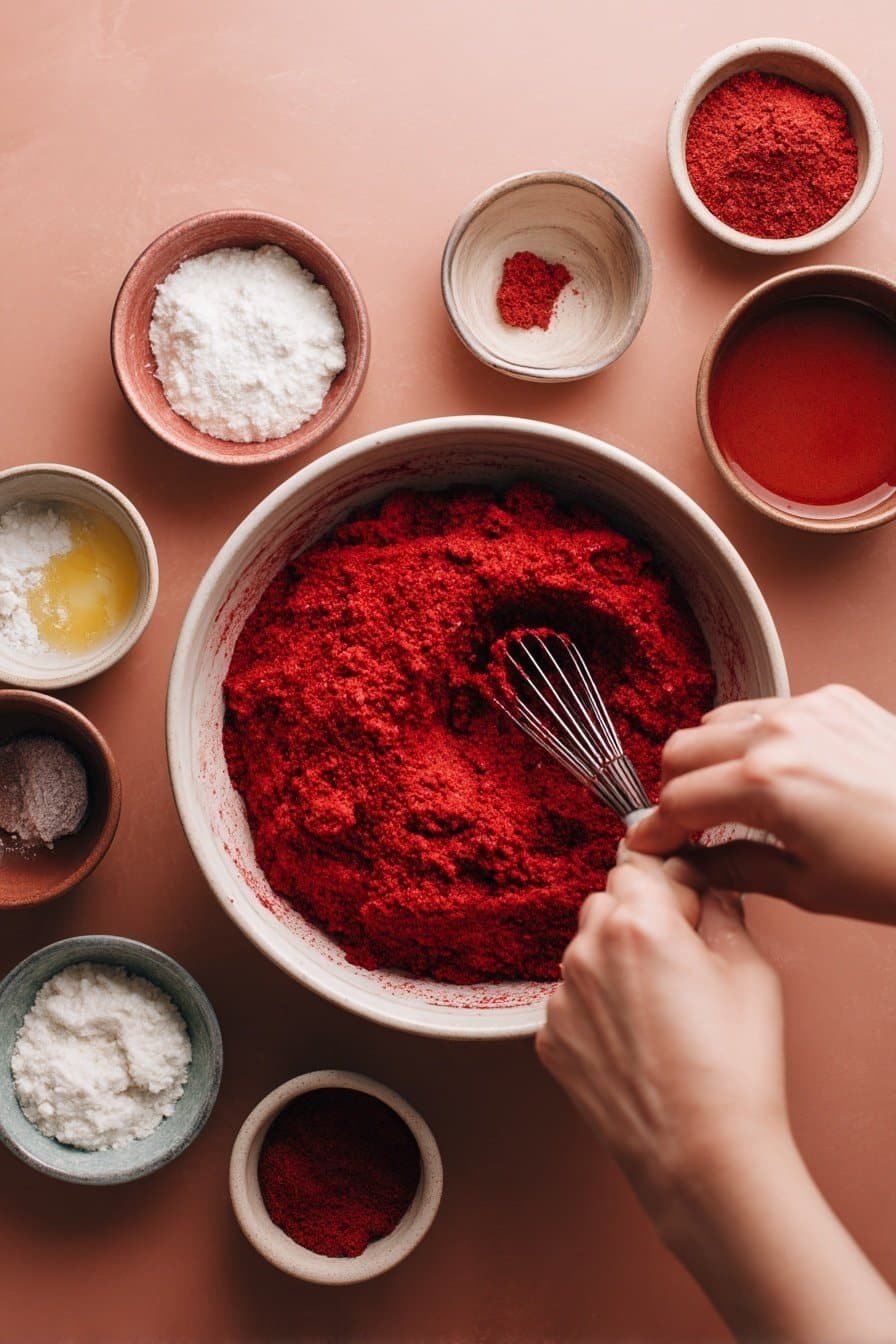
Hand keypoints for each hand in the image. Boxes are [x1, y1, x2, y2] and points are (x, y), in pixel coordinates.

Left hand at [536, 855, 785, 1227]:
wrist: (700, 1154)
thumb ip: (720, 911)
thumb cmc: (736, 1066)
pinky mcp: (549, 1037)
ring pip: (586, 952)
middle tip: (678, 963)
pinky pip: (572, 1000)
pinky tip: (636, 1044)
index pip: (639, 864)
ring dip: (614, 963)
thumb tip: (704, 889)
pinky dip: (597, 1010)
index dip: (668, 884)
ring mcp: (561, 996)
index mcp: (638, 921)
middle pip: (607, 903)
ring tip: (659, 1014)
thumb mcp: (751, 970)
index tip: (687, 906)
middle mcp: (587, 948)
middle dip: (637, 920)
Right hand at [629, 685, 895, 923]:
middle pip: (682, 750)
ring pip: (718, 720)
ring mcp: (808, 707)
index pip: (677, 801)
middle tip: (689, 826)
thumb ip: (735, 867)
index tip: (650, 846)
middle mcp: (778, 733)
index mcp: (765, 784)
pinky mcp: (835, 698)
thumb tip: (693, 866)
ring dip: (709, 758)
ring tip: (728, 799)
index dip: (658, 831)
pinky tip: (775, 773)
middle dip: (676, 790)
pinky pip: (767, 708)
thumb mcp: (808, 886)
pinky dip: (754, 737)